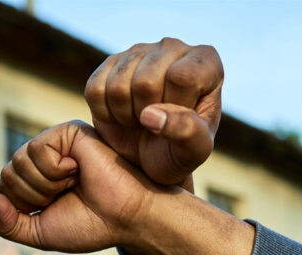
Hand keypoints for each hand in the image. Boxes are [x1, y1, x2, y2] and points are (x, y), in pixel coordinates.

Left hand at [0, 121, 165, 253]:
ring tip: (74, 183)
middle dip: (33, 197)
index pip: (4, 189)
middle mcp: (44, 159)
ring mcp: (55, 144)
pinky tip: (77, 170)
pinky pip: (36, 150)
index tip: (54, 210)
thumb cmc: (91, 226)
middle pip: (7, 175)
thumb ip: (9, 225)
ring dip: (45, 185)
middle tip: (66, 196)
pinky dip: (54, 170)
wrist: (127, 217)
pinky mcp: (67, 132)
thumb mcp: (40, 234)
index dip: (23, 207)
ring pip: (18, 162)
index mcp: (38, 180)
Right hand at [85, 38, 222, 185]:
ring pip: (118, 85)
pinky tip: (122, 115)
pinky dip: (105, 114)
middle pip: (145, 81)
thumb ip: (187, 133)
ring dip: (125, 115)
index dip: (175, 109)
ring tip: (141, 122)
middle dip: (147, 114)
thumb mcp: (193, 152)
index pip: (182, 78)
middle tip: (156, 126)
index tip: (179, 121)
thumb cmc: (178, 152)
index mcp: (206, 62)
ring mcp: (139, 51)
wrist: (148, 160)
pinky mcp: (109, 63)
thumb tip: (150, 114)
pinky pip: (95, 89)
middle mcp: (173, 47)